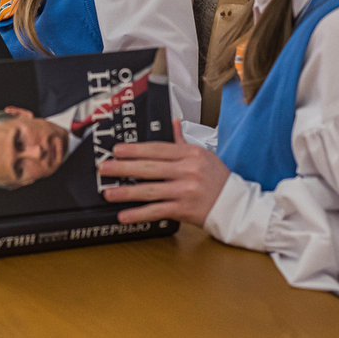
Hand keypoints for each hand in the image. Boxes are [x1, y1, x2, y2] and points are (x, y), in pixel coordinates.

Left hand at [99, 119, 230, 227]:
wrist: (235, 205)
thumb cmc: (218, 179)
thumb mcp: (203, 155)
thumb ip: (182, 141)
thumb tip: (173, 122)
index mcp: (190, 154)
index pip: (158, 149)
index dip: (135, 149)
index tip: (118, 150)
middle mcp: (187, 171)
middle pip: (149, 167)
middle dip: (123, 167)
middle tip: (104, 168)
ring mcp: (185, 191)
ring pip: (150, 190)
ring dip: (126, 192)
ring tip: (109, 192)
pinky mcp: (184, 209)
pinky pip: (157, 211)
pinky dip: (139, 214)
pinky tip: (124, 215)